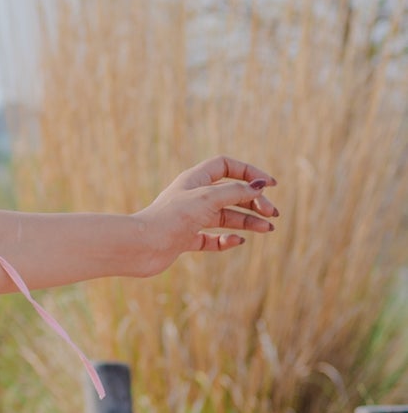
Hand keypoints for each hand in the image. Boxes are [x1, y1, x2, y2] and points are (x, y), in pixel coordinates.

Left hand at [133, 157, 277, 273]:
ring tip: (267, 229)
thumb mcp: (208, 198)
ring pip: (225, 217)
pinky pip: (211, 239)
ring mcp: (189, 219)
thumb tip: (259, 186)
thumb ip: (234, 192)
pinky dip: (226, 240)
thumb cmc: (171, 218)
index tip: (269, 185)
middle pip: (230, 193)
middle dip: (253, 201)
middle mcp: (192, 197)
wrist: (141, 247)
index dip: (248, 172)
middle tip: (272, 214)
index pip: (226, 166)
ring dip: (247, 221)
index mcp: (194, 180)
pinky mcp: (185, 240)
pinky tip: (237, 241)